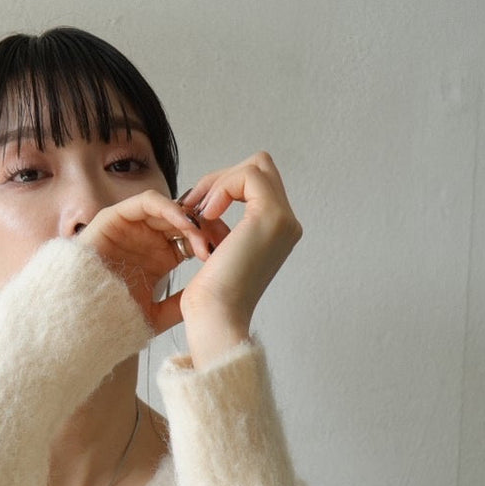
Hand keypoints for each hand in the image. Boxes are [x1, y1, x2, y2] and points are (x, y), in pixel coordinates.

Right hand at [76, 190, 211, 335]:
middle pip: (184, 221)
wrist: (84, 322)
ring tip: (202, 234)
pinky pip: (148, 201)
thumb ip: (179, 305)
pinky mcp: (115, 216)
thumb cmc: (116, 321)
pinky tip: (185, 223)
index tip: (226, 253)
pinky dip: (169, 208)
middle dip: (205, 227)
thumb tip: (207, 296)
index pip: (192, 238)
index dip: (210, 241)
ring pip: (169, 209)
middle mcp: (148, 239)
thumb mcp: (157, 316)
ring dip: (189, 218)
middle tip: (220, 239)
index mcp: (160, 257)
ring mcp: (132, 227)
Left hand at [177, 152, 302, 358]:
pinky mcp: (271, 216)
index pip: (257, 185)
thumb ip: (224, 227)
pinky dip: (222, 188)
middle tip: (196, 205)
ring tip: (201, 214)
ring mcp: (284, 219)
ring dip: (219, 183)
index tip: (197, 211)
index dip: (224, 188)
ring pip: (255, 167)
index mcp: (278, 233)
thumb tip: (212, 204)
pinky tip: (208, 215)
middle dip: (222, 179)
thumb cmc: (212, 297)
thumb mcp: (219, 252)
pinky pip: (248, 175)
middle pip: (260, 168)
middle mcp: (288, 224)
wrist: (217, 319)